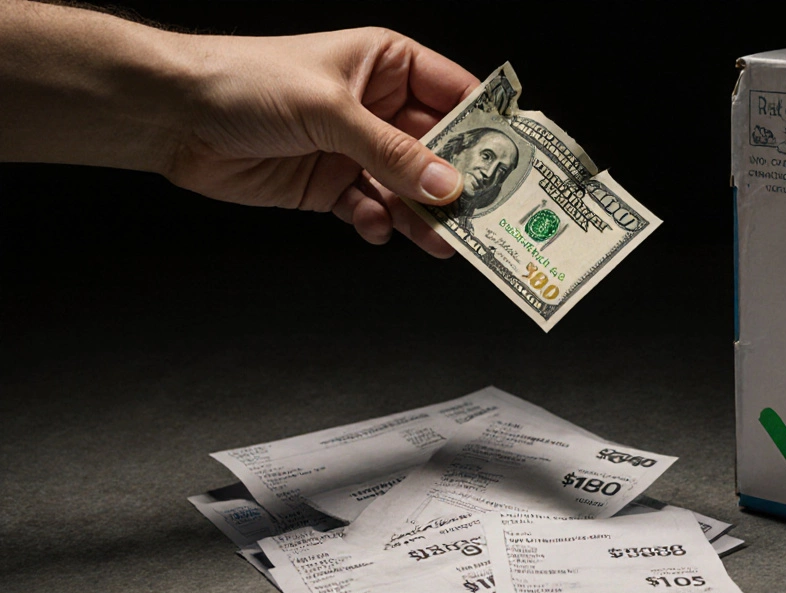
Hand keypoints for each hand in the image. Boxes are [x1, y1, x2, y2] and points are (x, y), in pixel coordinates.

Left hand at [166, 28, 478, 255]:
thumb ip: (393, 153)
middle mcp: (379, 107)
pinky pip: (372, 210)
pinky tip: (373, 227)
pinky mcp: (331, 186)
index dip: (489, 128)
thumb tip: (447, 185)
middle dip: (459, 184)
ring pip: (409, 189)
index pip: (457, 95)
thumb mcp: (331, 111)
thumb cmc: (246, 81)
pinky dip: (377, 224)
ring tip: (442, 241)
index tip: (517, 163)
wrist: (174, 115)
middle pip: (440, 151)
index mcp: (388, 65)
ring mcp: (356, 150)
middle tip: (487, 217)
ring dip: (424, 215)